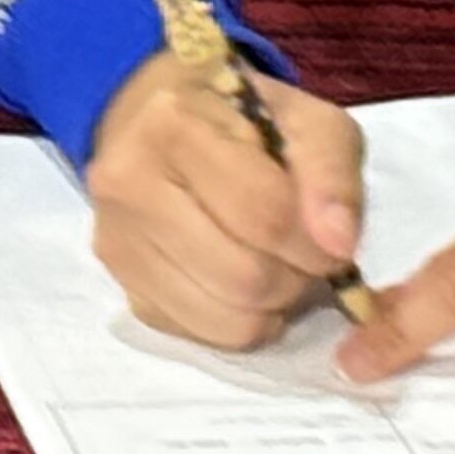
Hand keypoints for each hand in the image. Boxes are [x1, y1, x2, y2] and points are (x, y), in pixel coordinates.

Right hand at [83, 47, 365, 347]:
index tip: (333, 243)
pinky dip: (238, 322)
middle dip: (295, 279)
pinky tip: (240, 282)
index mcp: (174, 126)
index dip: (315, 243)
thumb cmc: (243, 118)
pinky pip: (199, 334)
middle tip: (303, 256)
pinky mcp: (121, 285)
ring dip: (271, 307)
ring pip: (224, 317)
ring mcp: (116, 240)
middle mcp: (128, 185)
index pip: (264, 214)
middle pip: (243, 277)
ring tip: (275, 268)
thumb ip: (332, 174)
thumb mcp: (307, 120)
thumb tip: (337, 246)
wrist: (158, 121)